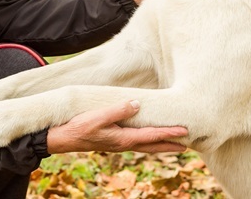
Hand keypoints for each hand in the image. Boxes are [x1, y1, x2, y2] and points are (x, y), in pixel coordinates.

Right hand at [46, 100, 187, 153]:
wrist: (62, 139)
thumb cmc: (78, 127)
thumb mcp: (97, 117)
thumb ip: (117, 111)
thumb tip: (137, 104)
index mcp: (123, 139)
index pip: (152, 136)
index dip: (169, 133)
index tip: (185, 132)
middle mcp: (124, 144)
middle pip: (152, 146)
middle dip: (170, 145)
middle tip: (187, 144)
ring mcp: (118, 144)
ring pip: (145, 146)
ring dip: (160, 145)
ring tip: (173, 143)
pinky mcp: (113, 141)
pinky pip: (136, 143)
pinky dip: (147, 142)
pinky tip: (147, 138)